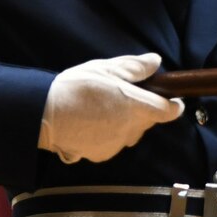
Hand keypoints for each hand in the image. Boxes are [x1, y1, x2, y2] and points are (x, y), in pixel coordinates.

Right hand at [38, 52, 183, 162]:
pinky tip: (93, 124)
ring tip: (104, 110)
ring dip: (126, 123)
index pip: (169, 111)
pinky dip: (109, 135)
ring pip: (131, 133)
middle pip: (149, 121)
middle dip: (143, 111)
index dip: (174, 106)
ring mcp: (116, 144)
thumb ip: (134, 67)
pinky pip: (114, 143)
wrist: (42, 115)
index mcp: (136, 107)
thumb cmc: (75, 88)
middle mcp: (130, 129)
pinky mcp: (102, 155)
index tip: (173, 100)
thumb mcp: (106, 69)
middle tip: (124, 98)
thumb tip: (155, 62)